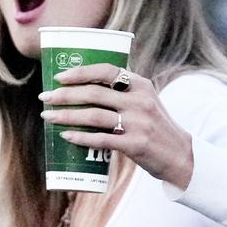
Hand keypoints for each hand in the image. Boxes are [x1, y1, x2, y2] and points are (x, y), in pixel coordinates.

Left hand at [40, 64, 194, 189]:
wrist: (180, 156)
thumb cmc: (155, 128)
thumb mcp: (146, 102)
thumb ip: (123, 94)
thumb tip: (83, 90)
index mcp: (142, 85)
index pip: (107, 70)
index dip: (80, 72)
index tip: (59, 77)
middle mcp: (140, 101)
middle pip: (94, 93)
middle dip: (65, 95)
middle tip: (46, 98)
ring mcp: (138, 123)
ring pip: (93, 116)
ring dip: (66, 116)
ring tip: (48, 117)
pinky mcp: (135, 144)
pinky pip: (101, 139)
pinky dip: (81, 137)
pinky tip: (66, 136)